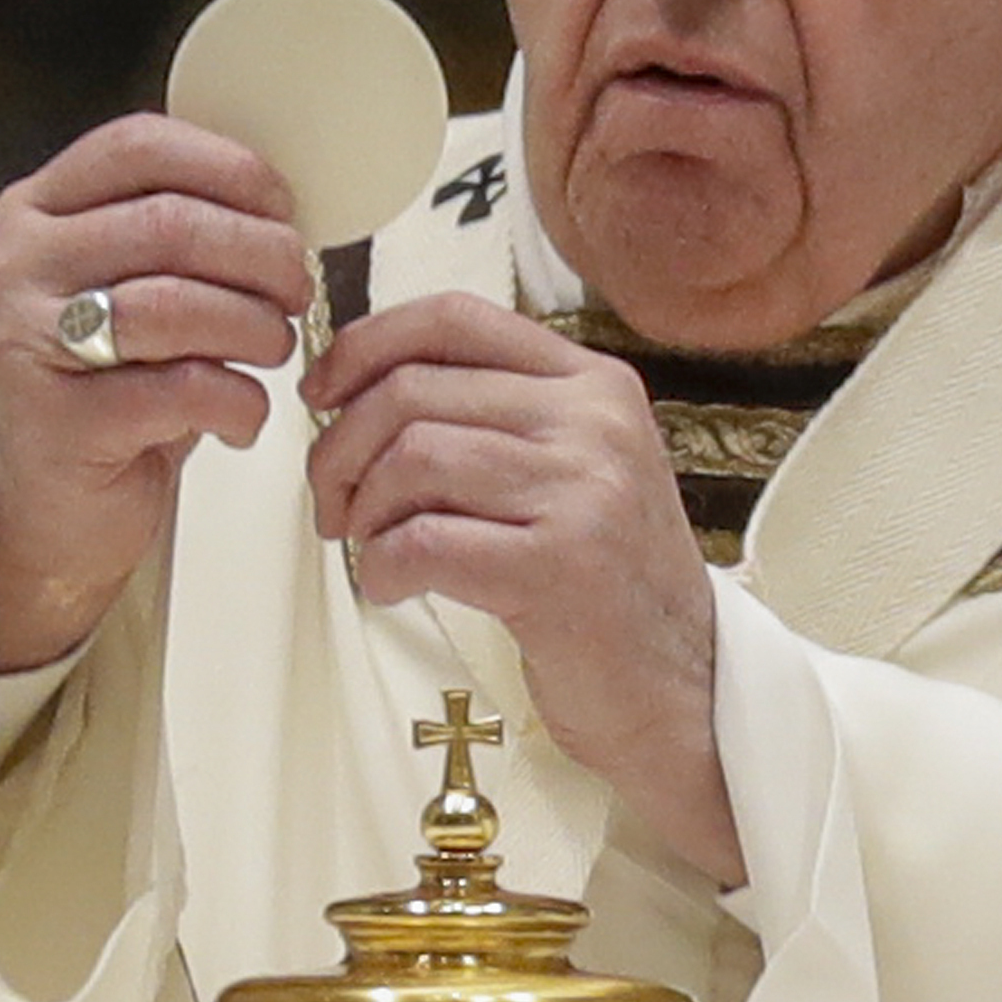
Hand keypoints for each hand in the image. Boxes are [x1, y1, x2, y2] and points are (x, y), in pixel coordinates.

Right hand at [0, 115, 312, 671]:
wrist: (57, 510)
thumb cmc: (112, 389)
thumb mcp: (134, 288)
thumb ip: (181, 233)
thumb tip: (283, 206)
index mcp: (37, 211)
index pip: (140, 147)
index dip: (230, 169)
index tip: (282, 208)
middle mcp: (18, 266)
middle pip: (171, 223)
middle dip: (261, 255)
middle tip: (297, 289)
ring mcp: (28, 342)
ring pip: (177, 304)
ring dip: (255, 328)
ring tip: (273, 350)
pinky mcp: (59, 422)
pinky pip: (182, 389)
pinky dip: (237, 401)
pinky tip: (240, 415)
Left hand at [300, 294, 741, 885]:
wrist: (680, 683)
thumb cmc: (604, 581)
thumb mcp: (572, 469)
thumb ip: (493, 417)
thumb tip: (355, 389)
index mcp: (593, 384)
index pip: (454, 318)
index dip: (364, 346)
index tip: (321, 393)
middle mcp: (594, 422)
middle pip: (413, 389)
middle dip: (341, 448)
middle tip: (332, 501)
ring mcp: (582, 491)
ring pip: (411, 458)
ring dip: (361, 509)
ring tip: (368, 545)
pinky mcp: (557, 566)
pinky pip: (421, 540)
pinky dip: (380, 565)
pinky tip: (392, 586)